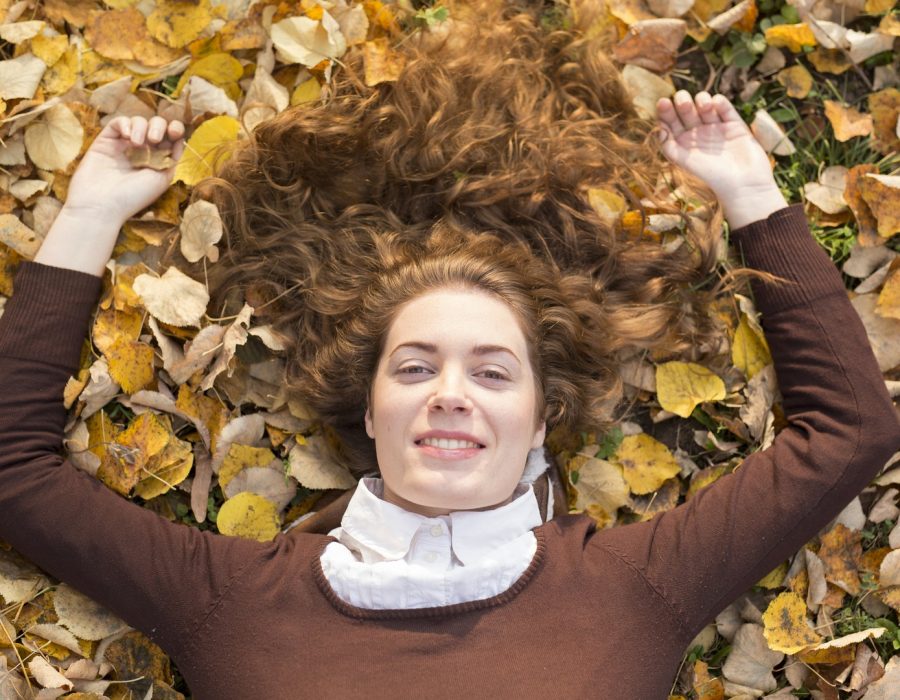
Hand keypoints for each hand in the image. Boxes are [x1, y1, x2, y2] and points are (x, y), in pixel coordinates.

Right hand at [64, 115, 185, 223]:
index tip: (175, 132)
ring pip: (138, 121)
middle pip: (156, 125)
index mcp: (158, 160)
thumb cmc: (134, 197)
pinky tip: (126, 136)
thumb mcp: (161, 178)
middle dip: (159, 126)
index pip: (170, 137)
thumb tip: (179, 138)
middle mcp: (142, 151)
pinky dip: (125, 124)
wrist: (102, 205)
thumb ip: (171, 158)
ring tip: (136, 144)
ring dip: (141, 127)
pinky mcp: (106, 140)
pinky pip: (118, 122)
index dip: (175, 129)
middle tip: (154, 140)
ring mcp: (124, 145)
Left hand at [655, 91, 779, 203]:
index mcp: (683, 142)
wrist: (743, 183)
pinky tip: (716, 104)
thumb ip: (670, 146)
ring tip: (704, 106)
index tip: (663, 103)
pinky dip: (720, 102)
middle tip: (684, 103)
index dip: (665, 111)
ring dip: (702, 99)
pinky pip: (725, 108)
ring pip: (704, 104)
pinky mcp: (734, 124)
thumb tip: (659, 129)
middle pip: (686, 109)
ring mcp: (716, 127)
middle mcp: (698, 133)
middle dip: (683, 102)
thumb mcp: (685, 162)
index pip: (671, 122)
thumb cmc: (711, 176)